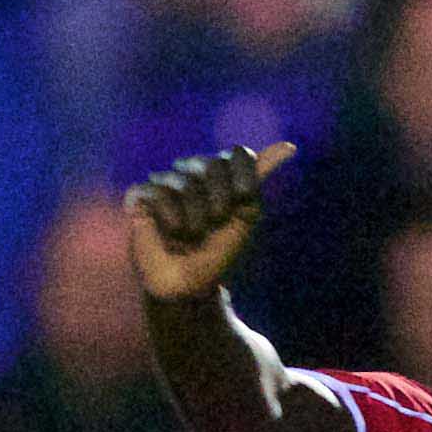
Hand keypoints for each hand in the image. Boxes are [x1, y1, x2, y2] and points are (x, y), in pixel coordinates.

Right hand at [125, 142, 294, 302]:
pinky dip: (172, 220)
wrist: (187, 285)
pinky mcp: (141, 194)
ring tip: (188, 235)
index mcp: (219, 175)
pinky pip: (162, 195)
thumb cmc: (216, 254)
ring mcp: (165, 181)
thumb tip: (291, 146)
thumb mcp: (244, 216)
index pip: (240, 155)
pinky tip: (169, 232)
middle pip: (213, 165)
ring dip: (195, 219)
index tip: (243, 202)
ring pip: (187, 183)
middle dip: (220, 202)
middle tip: (211, 225)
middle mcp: (192, 172)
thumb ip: (258, 178)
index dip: (244, 179)